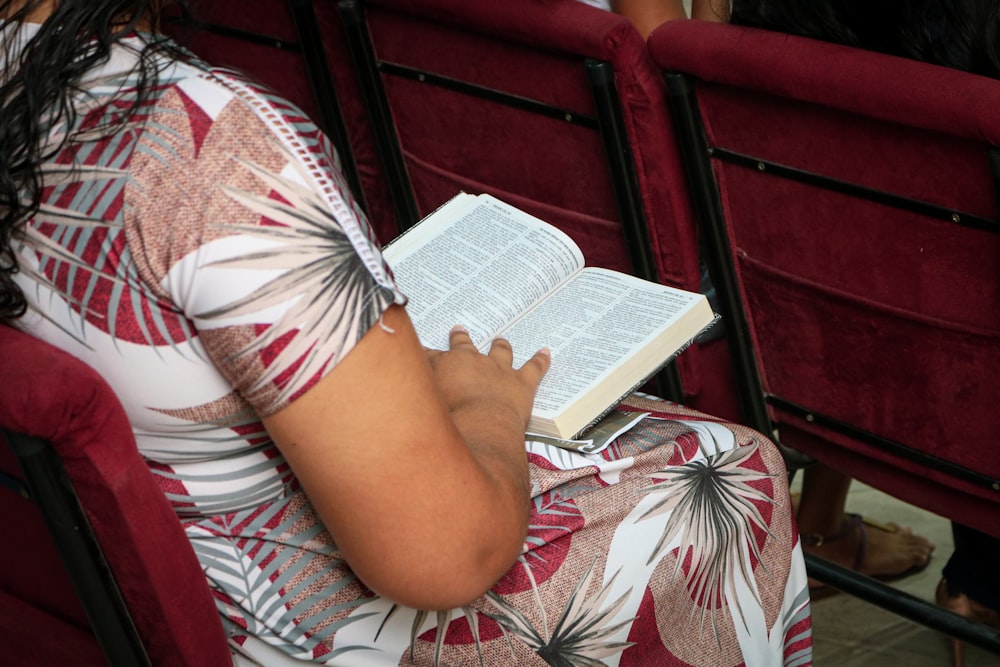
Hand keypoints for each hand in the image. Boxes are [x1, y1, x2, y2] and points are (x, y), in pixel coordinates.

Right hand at [425, 325, 549, 429]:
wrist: (481, 428)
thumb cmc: (450, 421)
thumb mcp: (424, 404)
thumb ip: (418, 396)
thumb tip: (404, 397)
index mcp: (447, 365)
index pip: (431, 355)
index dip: (425, 353)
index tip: (420, 350)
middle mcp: (473, 361)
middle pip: (464, 345)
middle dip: (460, 338)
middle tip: (458, 330)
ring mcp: (499, 370)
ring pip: (500, 352)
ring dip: (500, 346)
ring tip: (500, 340)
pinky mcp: (521, 382)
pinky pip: (534, 367)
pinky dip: (540, 360)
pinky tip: (545, 352)